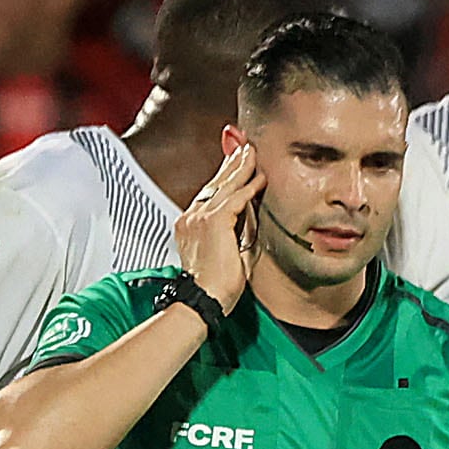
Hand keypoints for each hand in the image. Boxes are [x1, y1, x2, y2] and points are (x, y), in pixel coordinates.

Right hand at [171, 141, 256, 308]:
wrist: (202, 301)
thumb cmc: (215, 287)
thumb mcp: (226, 254)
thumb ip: (234, 234)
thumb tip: (248, 221)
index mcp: (189, 225)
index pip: (209, 193)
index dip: (224, 177)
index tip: (235, 164)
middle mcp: (190, 218)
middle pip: (214, 183)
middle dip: (231, 164)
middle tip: (245, 147)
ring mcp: (198, 218)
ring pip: (224, 186)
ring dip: (241, 168)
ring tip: (252, 153)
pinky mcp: (212, 222)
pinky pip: (235, 199)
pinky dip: (249, 188)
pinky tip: (260, 179)